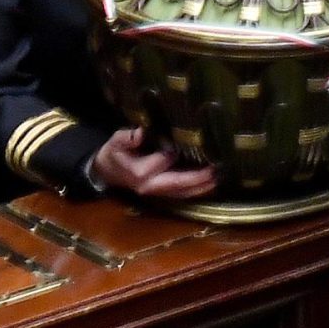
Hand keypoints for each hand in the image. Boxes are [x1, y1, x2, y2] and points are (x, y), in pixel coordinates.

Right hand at [91, 126, 216, 201]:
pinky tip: (211, 183)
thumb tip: (141, 132)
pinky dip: (198, 189)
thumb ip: (127, 137)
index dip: (174, 153)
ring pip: (184, 192)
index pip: (162, 162)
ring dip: (203, 185)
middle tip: (216, 168)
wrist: (109, 172)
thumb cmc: (115, 153)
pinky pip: (184, 194)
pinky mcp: (165, 195)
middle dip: (199, 177)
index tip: (189, 143)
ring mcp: (159, 193)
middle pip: (179, 183)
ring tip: (219, 176)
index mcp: (139, 172)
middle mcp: (151, 187)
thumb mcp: (116, 141)